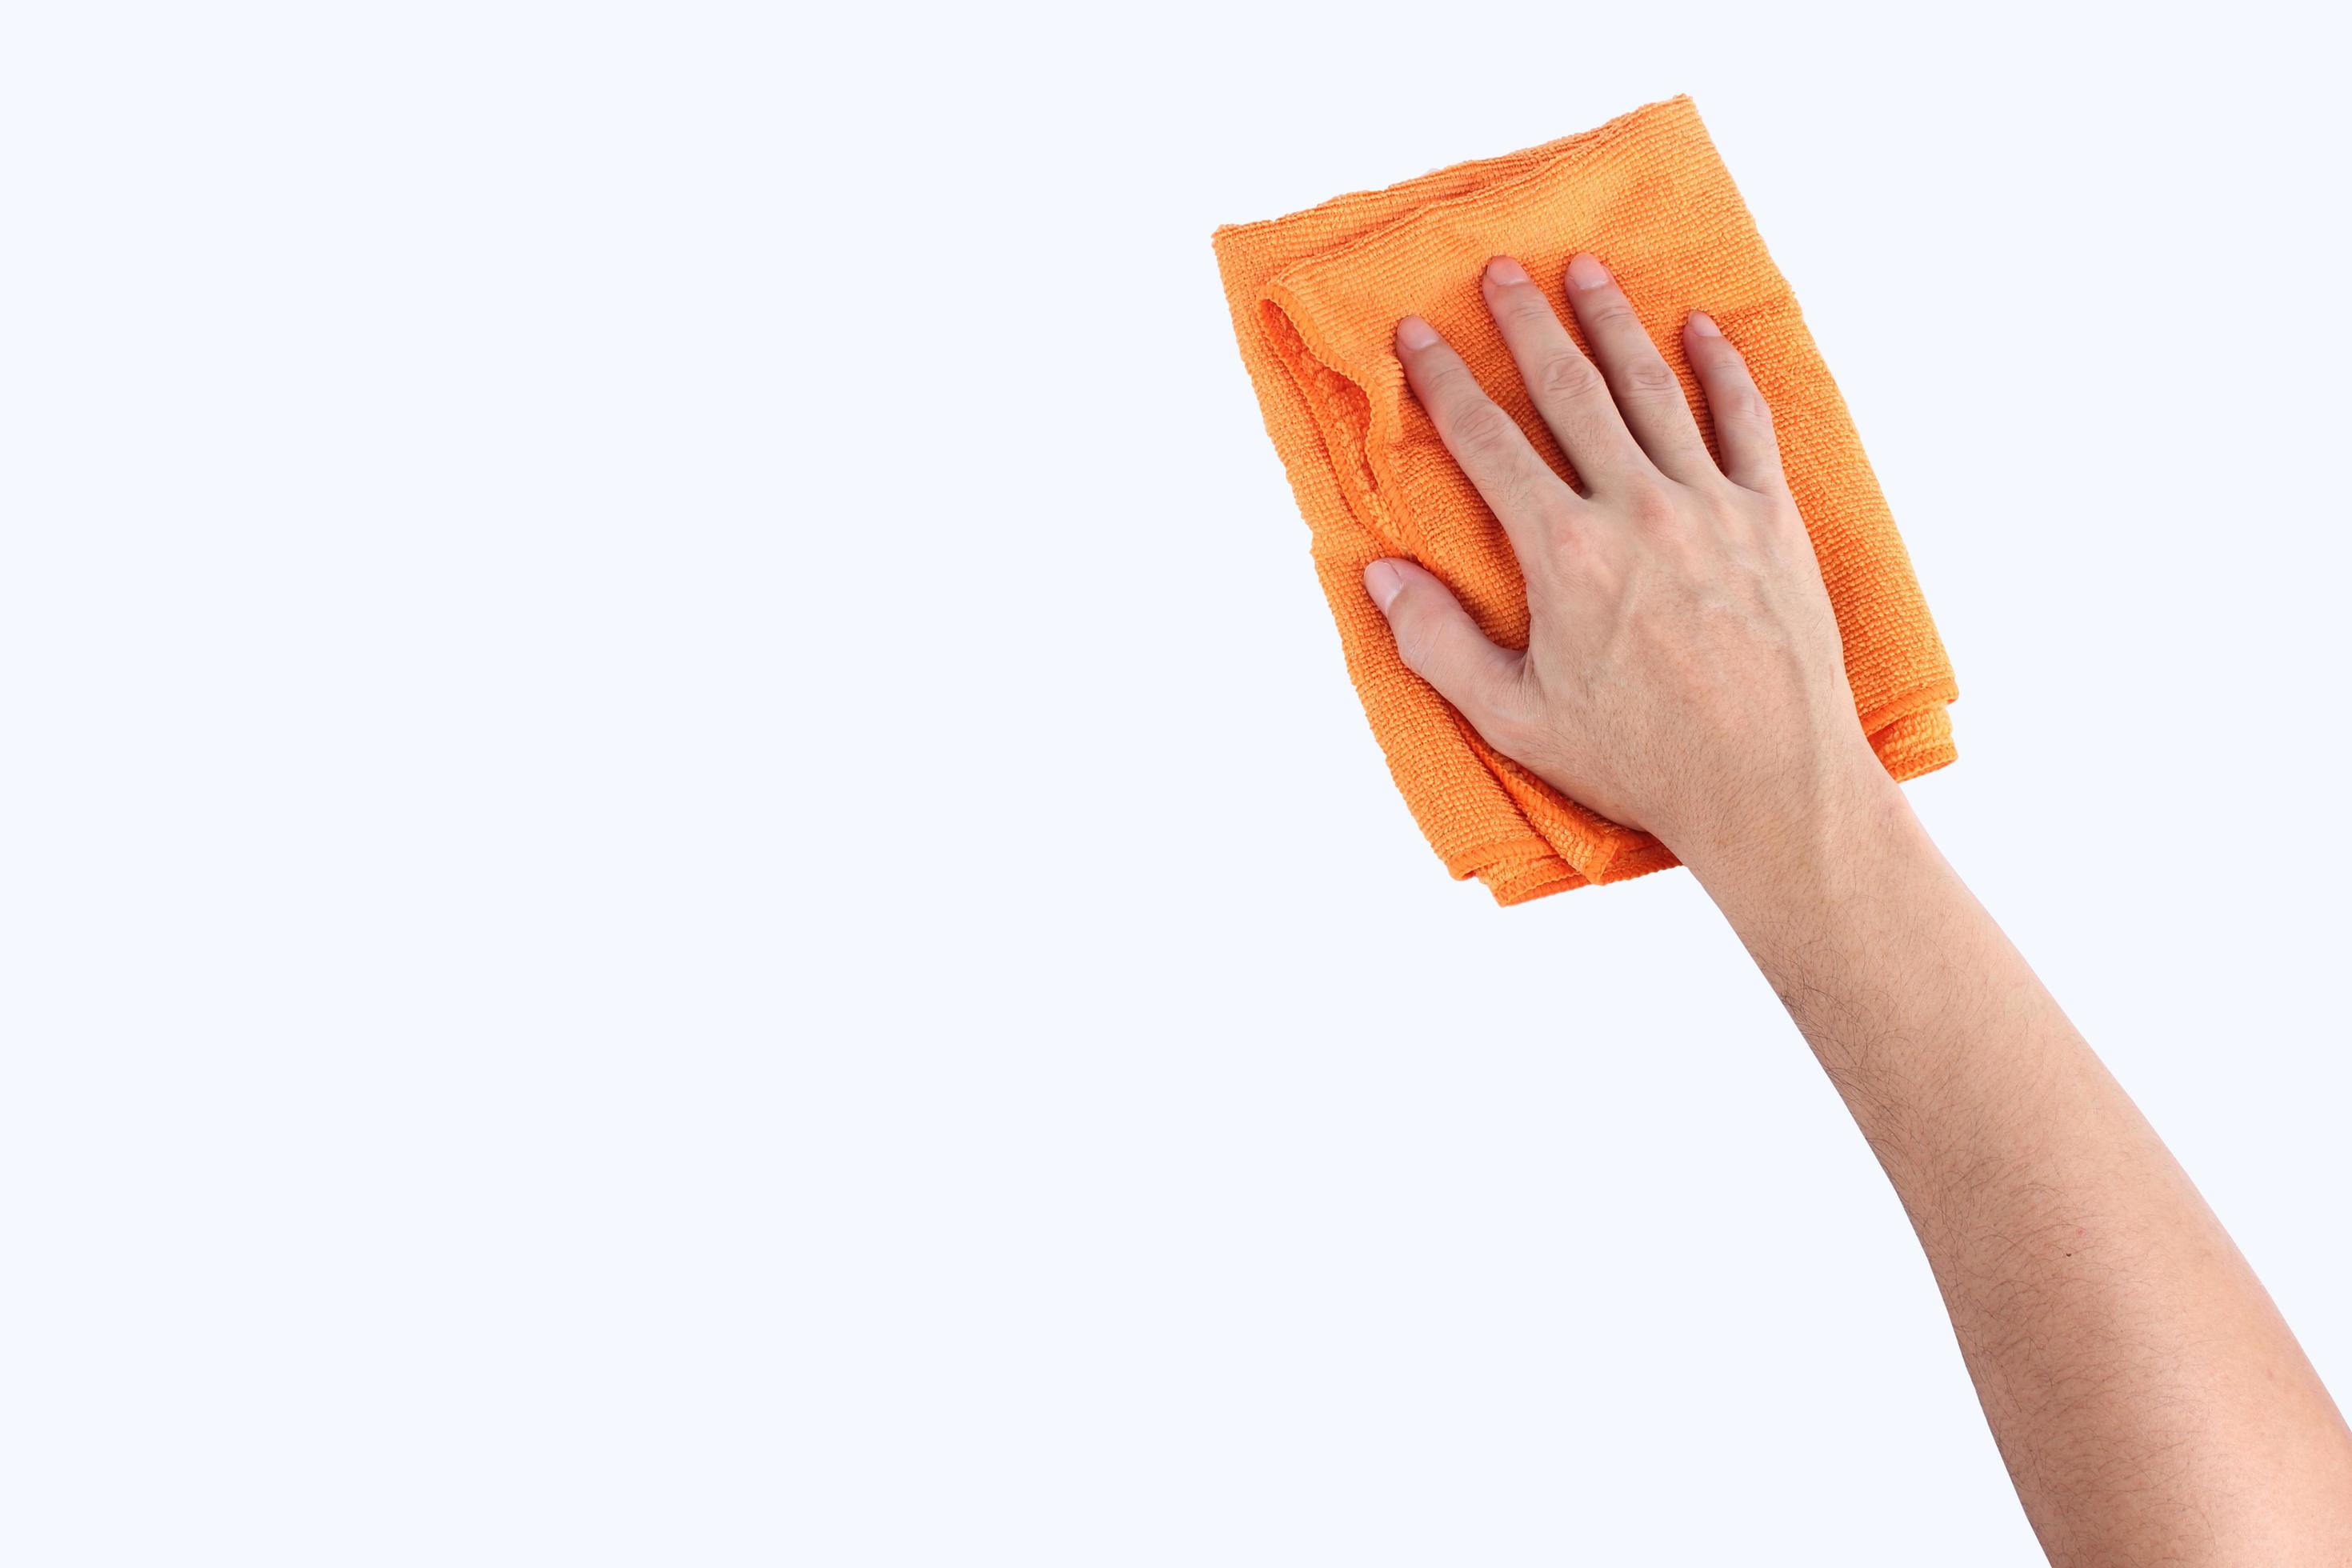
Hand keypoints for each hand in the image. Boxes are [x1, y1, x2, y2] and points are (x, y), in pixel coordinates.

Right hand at [1365, 253, 1895, 871]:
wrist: (1771, 783)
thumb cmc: (1641, 761)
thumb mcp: (1516, 719)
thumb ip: (1439, 646)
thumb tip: (1382, 579)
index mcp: (1564, 552)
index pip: (1487, 441)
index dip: (1444, 381)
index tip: (1416, 334)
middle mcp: (1637, 507)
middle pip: (1569, 388)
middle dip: (1525, 322)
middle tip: (1498, 272)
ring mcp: (1711, 504)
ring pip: (1652, 387)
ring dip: (1612, 322)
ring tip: (1585, 272)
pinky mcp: (1772, 518)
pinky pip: (1744, 420)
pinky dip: (1721, 366)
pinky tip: (1700, 330)